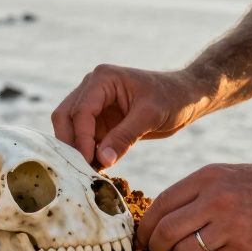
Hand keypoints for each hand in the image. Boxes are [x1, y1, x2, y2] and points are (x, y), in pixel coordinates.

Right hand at [51, 65, 206, 168]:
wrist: (186, 97)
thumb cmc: (172, 98)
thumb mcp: (149, 117)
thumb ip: (124, 137)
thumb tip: (101, 161)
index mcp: (102, 79)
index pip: (81, 111)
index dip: (81, 139)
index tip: (89, 162)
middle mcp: (92, 88)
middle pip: (65, 117)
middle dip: (71, 143)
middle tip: (81, 168)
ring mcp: (94, 104)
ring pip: (71, 129)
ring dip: (77, 150)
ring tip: (90, 172)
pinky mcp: (100, 120)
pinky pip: (85, 138)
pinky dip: (88, 153)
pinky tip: (97, 169)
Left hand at [135, 162, 251, 250]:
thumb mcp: (224, 177)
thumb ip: (193, 195)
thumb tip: (159, 223)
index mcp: (206, 178)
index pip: (160, 206)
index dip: (145, 228)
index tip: (141, 241)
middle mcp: (216, 199)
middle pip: (166, 232)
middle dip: (155, 250)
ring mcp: (232, 224)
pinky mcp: (247, 247)